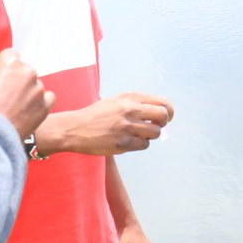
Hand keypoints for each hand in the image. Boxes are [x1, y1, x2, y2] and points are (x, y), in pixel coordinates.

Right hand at [0, 49, 54, 139]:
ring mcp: (38, 89)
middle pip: (24, 70)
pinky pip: (47, 98)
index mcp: (11, 65)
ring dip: (27, 92)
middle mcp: (28, 73)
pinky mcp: (45, 105)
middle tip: (6, 93)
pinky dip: (40, 102)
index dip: (3, 62)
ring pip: (35, 85)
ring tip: (16, 107)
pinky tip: (30, 110)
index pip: (11, 54)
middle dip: (16, 79)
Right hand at [52, 92, 172, 155]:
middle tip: (155, 127)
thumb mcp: (116, 101)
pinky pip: (144, 145)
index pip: (162, 102)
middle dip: (163, 123)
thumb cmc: (96, 115)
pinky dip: (140, 144)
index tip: (166, 117)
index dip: (168, 111)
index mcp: (130, 97)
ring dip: (150, 135)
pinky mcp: (123, 143)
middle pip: (163, 116)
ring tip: (138, 135)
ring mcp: (126, 127)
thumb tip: (159, 113)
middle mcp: (130, 109)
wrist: (74, 128)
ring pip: (155, 133)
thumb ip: (136, 104)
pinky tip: (129, 141)